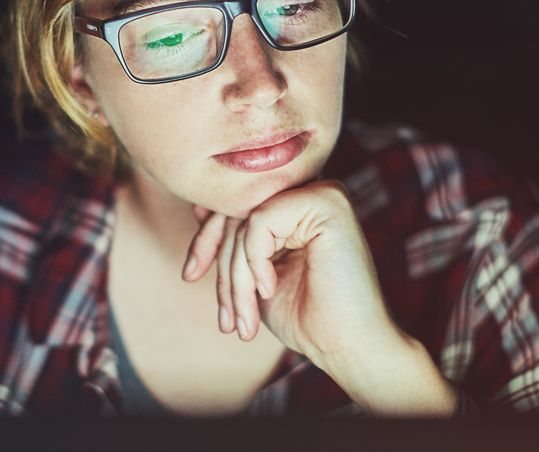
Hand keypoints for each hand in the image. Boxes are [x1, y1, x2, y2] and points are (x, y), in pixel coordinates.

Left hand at [182, 180, 456, 415]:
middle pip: (237, 212)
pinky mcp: (327, 201)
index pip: (235, 206)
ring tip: (243, 319)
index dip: (206, 239)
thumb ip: (232, 241)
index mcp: (297, 205)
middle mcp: (311, 190)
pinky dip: (254, 261)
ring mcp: (322, 191)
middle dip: (221, 267)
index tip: (190, 274)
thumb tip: (198, 206)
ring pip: (245, 220)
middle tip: (225, 318)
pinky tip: (269, 290)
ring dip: (235, 278)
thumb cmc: (305, 317)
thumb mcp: (253, 275)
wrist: (348, 348)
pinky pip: (259, 221)